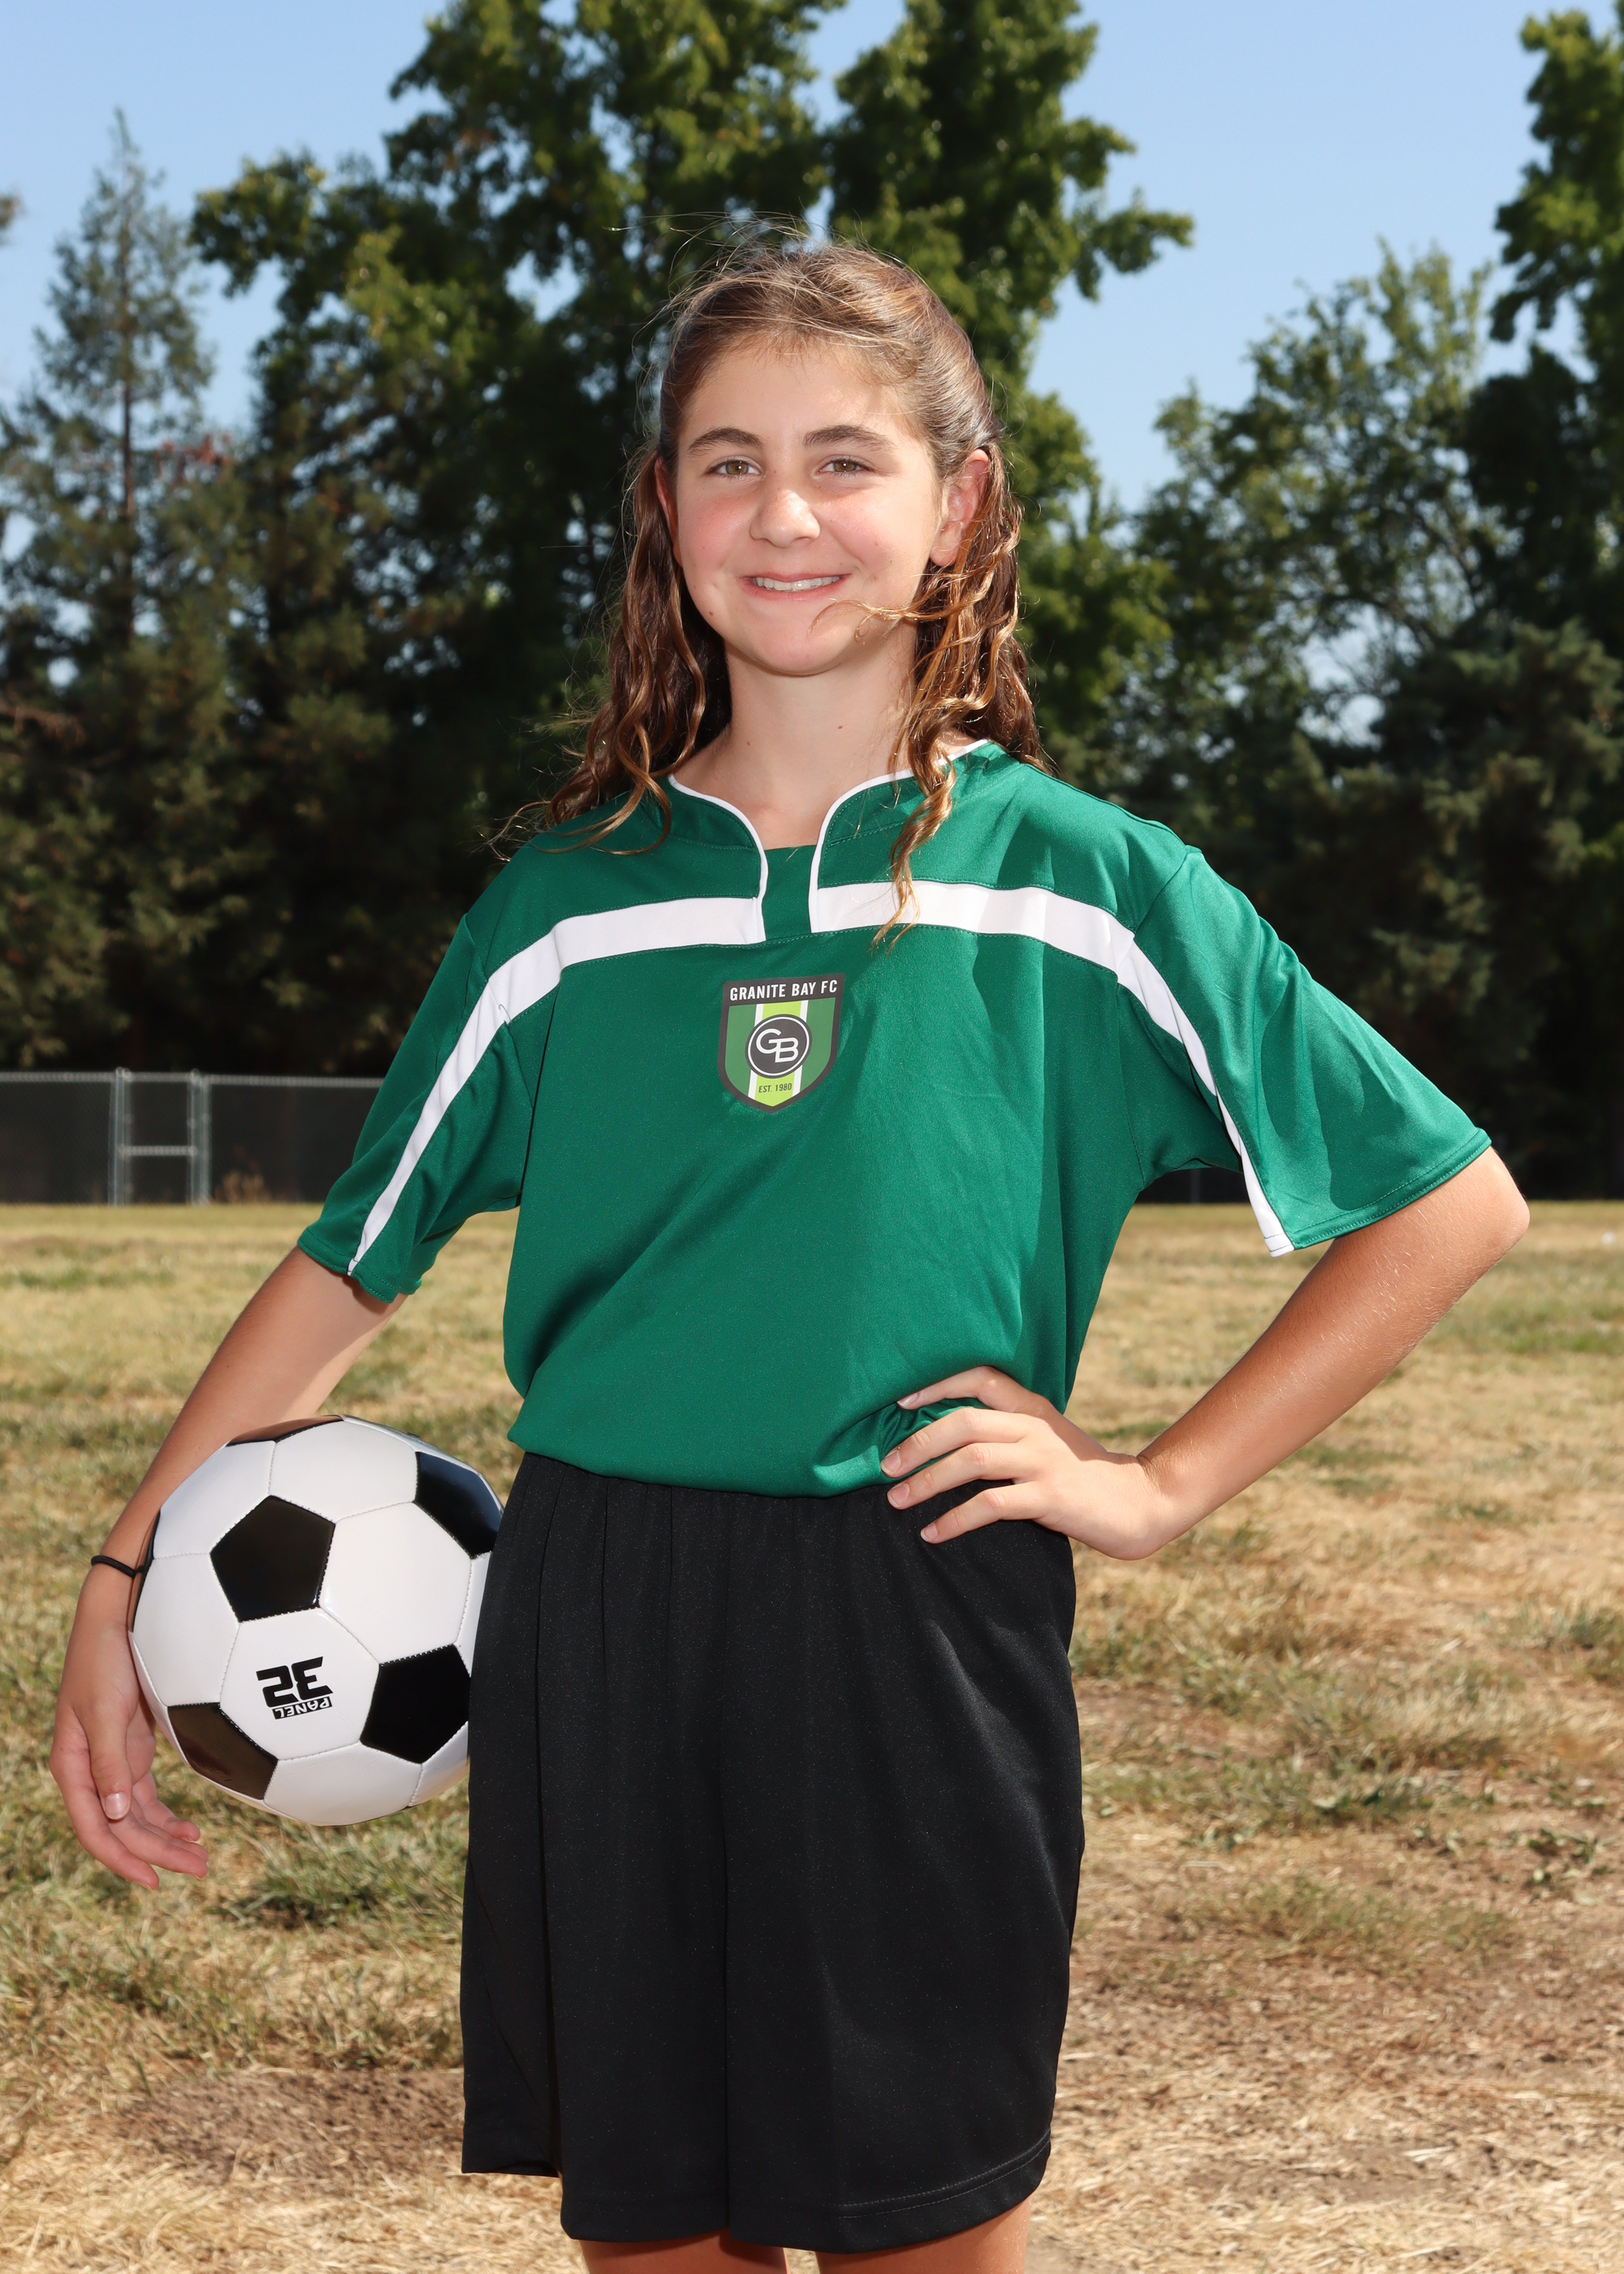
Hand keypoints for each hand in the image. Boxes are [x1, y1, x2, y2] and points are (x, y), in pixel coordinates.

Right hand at [50, 1567, 206, 1890]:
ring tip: (201, 1857)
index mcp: (73, 1767)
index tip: (154, 1882)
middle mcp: (90, 1771)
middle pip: (122, 1828)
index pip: (95, 1829)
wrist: (119, 1618)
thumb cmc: (105, 1660)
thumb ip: (110, 1762)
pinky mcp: (132, 1749)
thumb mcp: (105, 1710)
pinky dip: (167, 1815)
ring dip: (165, 1838)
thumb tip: (117, 1815)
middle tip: (200, 1870)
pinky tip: (191, 1829)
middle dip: (156, 1853)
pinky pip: (147, 1796)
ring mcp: (112, 1762)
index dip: (122, 1859)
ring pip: (137, 1816)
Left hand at [882, 1366, 1181, 1557]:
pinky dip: (956, 1519)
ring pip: (973, 1461)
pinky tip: (934, 1533)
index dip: (937, 1383)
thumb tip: (944, 1439)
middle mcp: (1035, 1428)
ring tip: (898, 1501)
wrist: (1139, 1503)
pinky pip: (992, 1505)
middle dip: (919, 1443)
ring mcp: (1044, 1461)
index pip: (981, 1377)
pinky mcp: (1051, 1497)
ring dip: (929, 1482)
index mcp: (1032, 1408)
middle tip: (886, 1468)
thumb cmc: (1081, 1473)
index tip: (900, 1400)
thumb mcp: (1046, 1440)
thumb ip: (1007, 1432)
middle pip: (965, 1422)